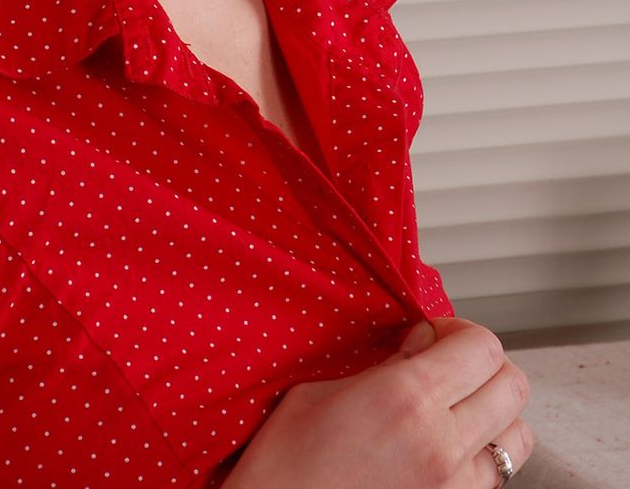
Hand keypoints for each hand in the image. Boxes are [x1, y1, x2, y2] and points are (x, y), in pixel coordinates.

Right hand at [224, 317, 531, 487]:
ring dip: (494, 414)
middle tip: (448, 363)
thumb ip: (386, 364)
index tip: (434, 334)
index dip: (461, 330)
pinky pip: (493, 479)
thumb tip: (423, 343)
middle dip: (485, 365)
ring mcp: (454, 488)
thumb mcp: (322, 390)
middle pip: (513, 385)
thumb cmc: (286, 464)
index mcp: (407, 398)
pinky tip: (446, 449)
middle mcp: (442, 444)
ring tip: (455, 409)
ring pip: (517, 437)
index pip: (482, 346)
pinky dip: (482, 457)